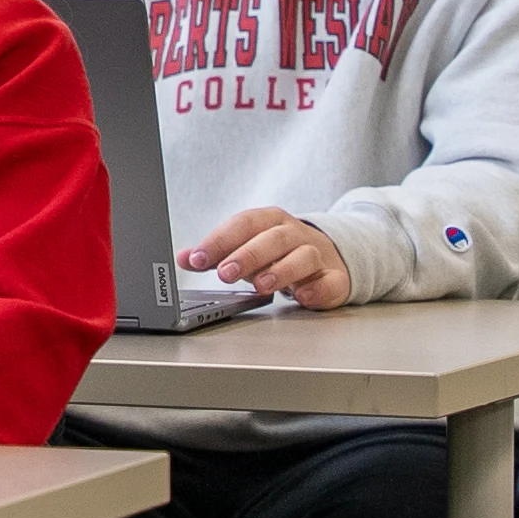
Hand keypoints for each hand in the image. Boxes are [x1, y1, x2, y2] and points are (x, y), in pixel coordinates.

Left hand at [184, 207, 352, 310]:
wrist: (328, 257)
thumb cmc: (279, 252)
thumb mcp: (247, 246)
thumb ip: (217, 253)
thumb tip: (183, 257)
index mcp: (270, 221)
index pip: (243, 224)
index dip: (219, 240)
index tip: (197, 258)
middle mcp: (294, 234)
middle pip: (273, 238)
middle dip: (247, 255)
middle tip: (225, 273)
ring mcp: (317, 255)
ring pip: (302, 257)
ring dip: (280, 271)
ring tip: (259, 286)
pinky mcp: (335, 277)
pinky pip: (330, 280)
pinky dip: (318, 288)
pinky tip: (302, 296)